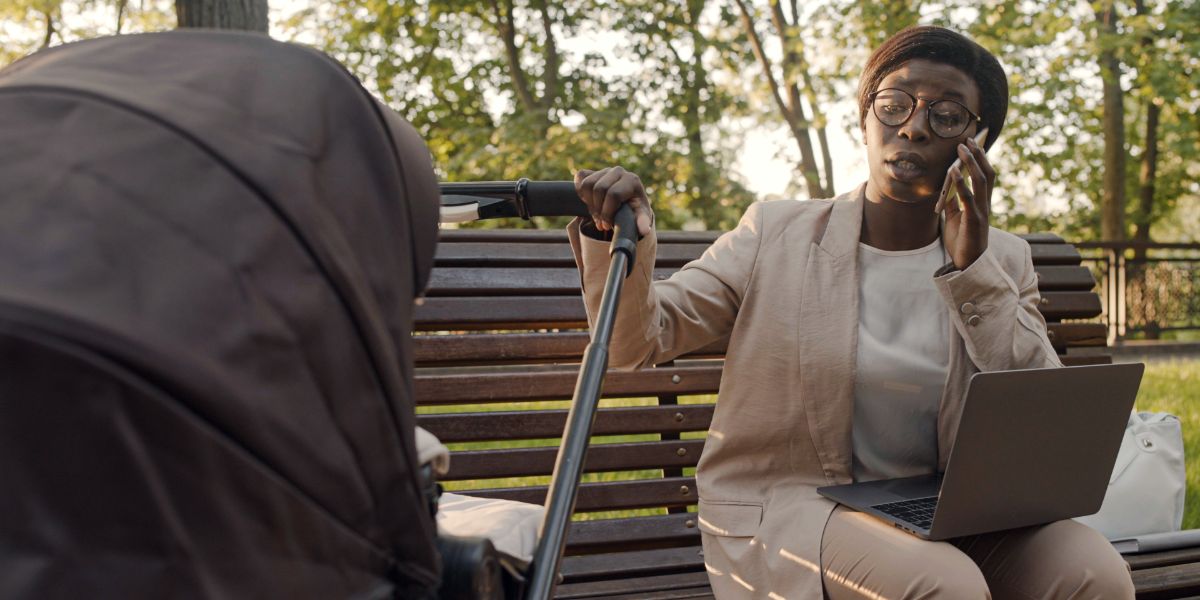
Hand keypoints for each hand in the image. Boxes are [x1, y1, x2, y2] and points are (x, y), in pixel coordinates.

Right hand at [574, 167, 653, 236]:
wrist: (626, 203)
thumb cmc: (634, 211)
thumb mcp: (640, 217)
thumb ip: (642, 222)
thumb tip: (644, 230)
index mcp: (632, 180)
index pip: (613, 194)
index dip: (607, 212)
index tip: (607, 225)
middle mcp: (619, 171)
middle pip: (599, 189)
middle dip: (597, 210)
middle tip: (601, 223)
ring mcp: (605, 170)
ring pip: (587, 185)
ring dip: (589, 204)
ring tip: (597, 214)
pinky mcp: (593, 171)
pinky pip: (580, 178)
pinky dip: (581, 193)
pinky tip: (591, 203)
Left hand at [940, 135, 994, 269]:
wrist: (967, 265)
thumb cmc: (961, 240)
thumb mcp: (954, 216)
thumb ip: (952, 200)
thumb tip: (946, 184)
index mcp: (982, 202)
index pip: (985, 175)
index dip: (981, 158)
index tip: (973, 141)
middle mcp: (985, 204)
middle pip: (987, 173)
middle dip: (979, 154)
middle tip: (969, 138)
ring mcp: (982, 211)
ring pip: (982, 180)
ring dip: (972, 162)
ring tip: (963, 147)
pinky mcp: (974, 220)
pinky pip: (968, 197)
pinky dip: (962, 182)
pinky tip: (954, 170)